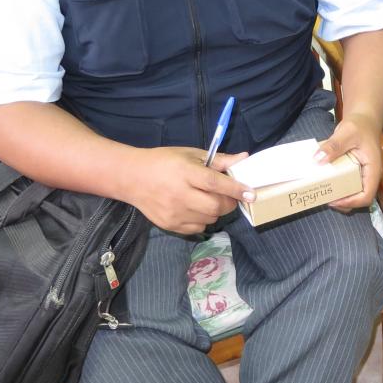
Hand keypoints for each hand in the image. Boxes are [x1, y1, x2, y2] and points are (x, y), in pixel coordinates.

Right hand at [124, 146, 251, 233]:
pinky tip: (196, 208)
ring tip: (208, 199)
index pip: (214, 184)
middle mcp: (179, 194)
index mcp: (185, 172)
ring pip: (209, 219)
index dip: (235, 189)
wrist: (132, 178)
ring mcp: (173, 213)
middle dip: (229, 202)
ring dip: (216, 211)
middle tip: (229, 195)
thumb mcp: (191, 154)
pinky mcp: (169, 225)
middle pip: (215, 206)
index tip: (251, 193)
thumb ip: (219, 160)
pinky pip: (198, 228)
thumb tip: (244, 159)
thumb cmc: (164, 161)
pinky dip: (204, 219)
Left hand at [318, 112, 382, 211]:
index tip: (333, 200)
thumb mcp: (346, 133)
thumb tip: (318, 160)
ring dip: (341, 197)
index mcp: (372, 170)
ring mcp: (363, 175)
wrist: (365, 120)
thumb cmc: (360, 125)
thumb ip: (333, 145)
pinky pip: (349, 185)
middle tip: (325, 198)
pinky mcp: (356, 173)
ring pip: (355, 194)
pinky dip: (338, 188)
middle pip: (360, 199)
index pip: (366, 196)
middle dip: (343, 203)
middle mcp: (370, 176)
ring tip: (324, 193)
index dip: (350, 202)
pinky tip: (326, 182)